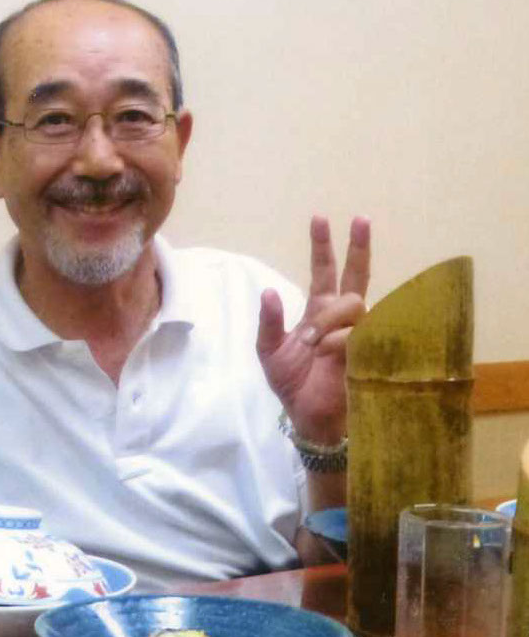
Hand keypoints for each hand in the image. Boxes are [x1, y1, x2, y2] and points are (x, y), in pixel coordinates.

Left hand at [257, 216, 370, 444]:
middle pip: (354, 276)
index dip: (323, 246)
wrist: (308, 417)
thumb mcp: (268, 350)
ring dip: (327, 320)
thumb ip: (269, 321)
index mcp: (317, 312)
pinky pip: (356, 333)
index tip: (321, 218)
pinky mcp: (368, 351)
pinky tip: (325, 353)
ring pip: (352, 305)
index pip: (324, 272)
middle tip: (361, 218)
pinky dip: (336, 341)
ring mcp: (358, 332)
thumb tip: (269, 290)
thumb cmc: (292, 383)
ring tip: (311, 344)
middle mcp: (340, 318)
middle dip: (358, 247)